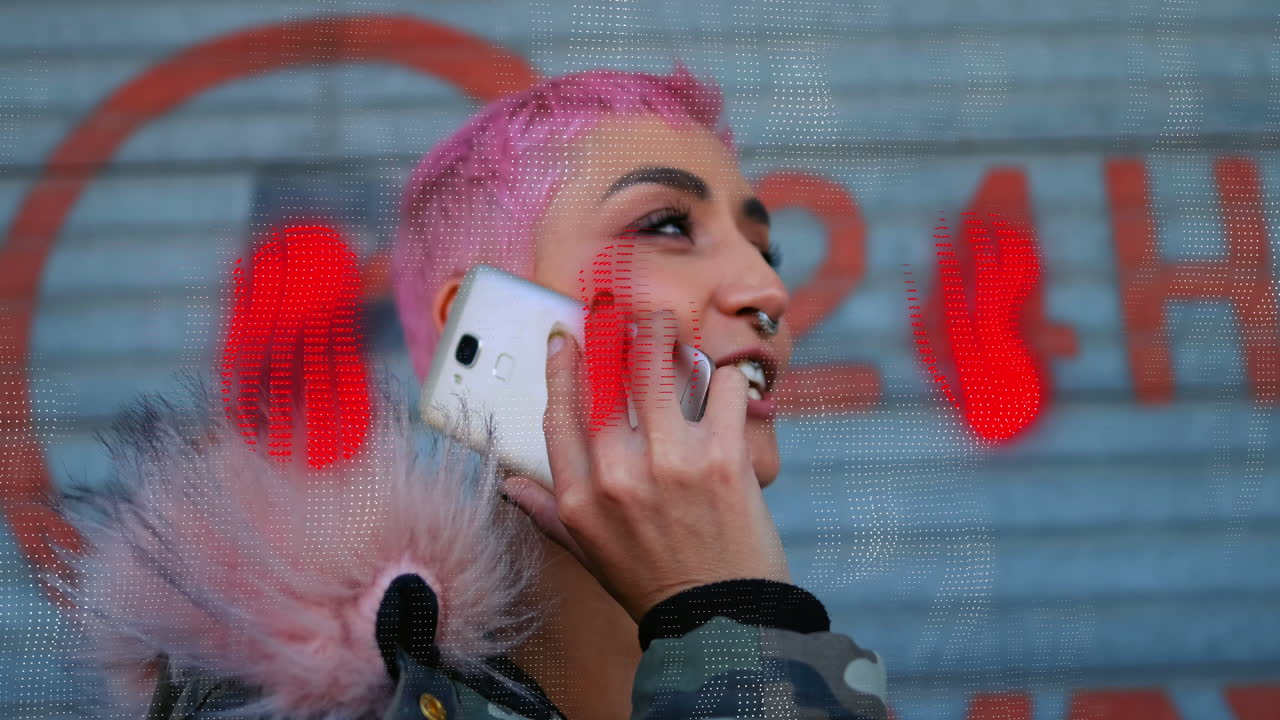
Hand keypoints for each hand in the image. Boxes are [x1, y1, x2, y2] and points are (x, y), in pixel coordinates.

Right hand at [501, 310, 790, 622]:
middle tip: (621, 314)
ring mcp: (673, 463)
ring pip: (660, 368)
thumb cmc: (652, 584)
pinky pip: (724, 390)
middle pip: (607, 377)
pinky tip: (723, 382)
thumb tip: (507, 485)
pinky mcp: (724, 458)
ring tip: (667, 324)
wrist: (719, 621)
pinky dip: (726, 379)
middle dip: (613, 333)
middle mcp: (619, 475)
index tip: (564, 338)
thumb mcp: (588, 552)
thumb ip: (547, 511)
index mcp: (580, 497)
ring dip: (663, 336)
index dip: (561, 368)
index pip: (559, 413)